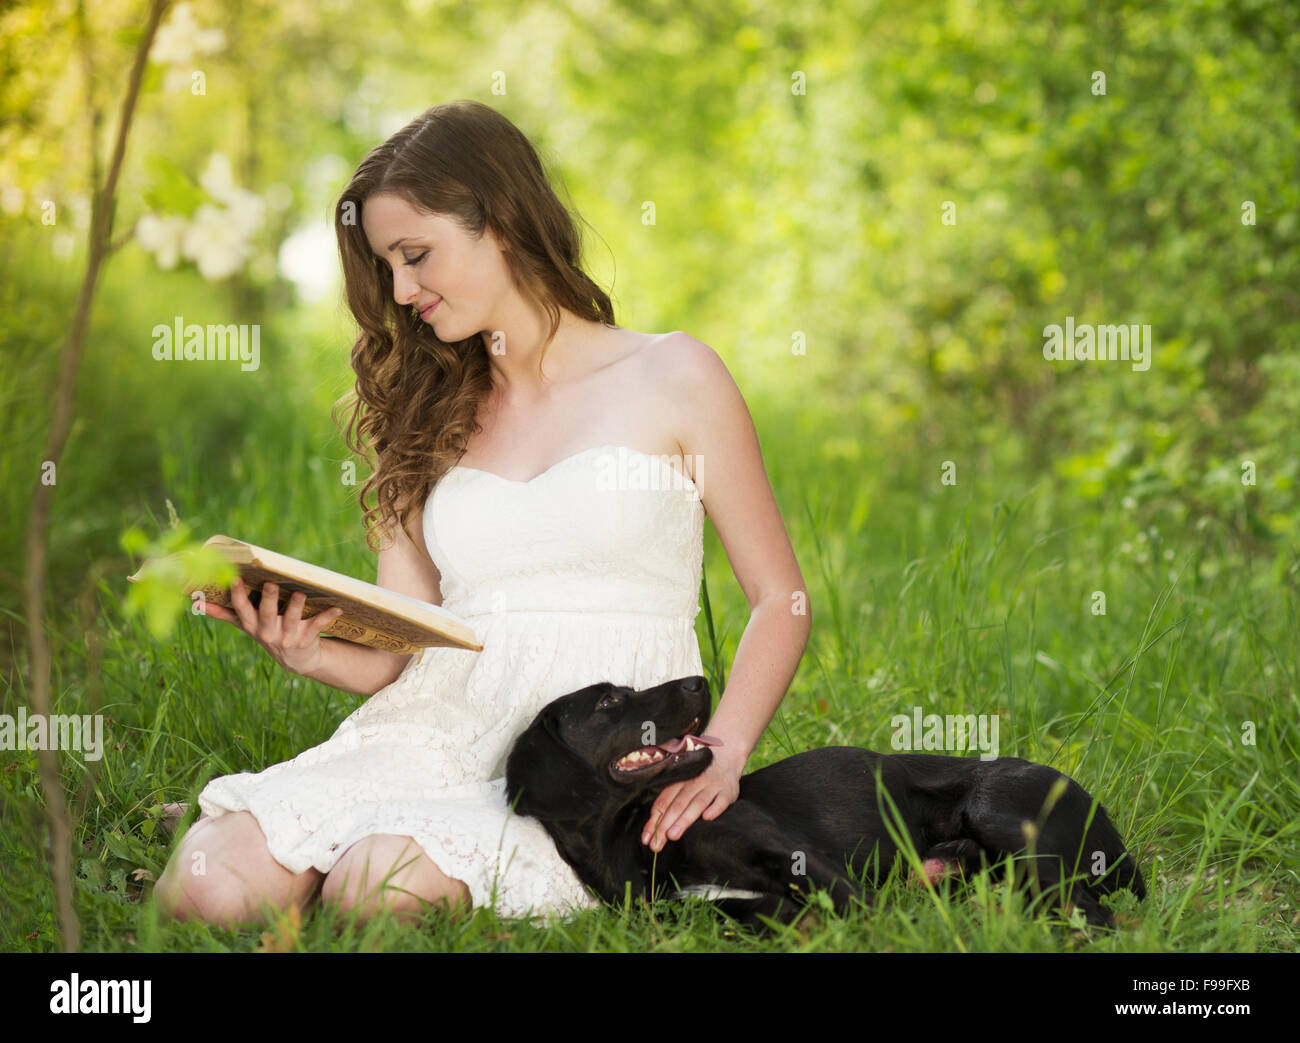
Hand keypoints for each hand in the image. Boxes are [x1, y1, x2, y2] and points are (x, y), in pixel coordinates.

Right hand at [199, 578, 343, 675]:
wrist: (296, 660)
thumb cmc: (267, 633)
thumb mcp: (246, 625)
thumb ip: (223, 613)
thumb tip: (194, 603)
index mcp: (252, 626)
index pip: (241, 610)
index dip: (238, 596)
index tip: (234, 579)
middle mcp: (267, 633)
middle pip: (267, 614)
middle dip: (270, 600)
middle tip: (272, 584)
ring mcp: (287, 637)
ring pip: (292, 620)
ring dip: (297, 607)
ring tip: (301, 593)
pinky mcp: (306, 639)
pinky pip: (317, 626)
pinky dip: (328, 616)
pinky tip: (337, 607)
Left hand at [642, 743, 745, 851]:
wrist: (726, 755)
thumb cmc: (699, 775)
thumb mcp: (683, 781)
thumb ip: (670, 799)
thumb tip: (652, 826)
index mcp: (679, 781)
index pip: (663, 802)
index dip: (654, 821)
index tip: (646, 839)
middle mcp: (694, 782)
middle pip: (677, 805)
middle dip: (665, 825)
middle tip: (656, 844)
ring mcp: (712, 786)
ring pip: (696, 803)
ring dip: (684, 819)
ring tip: (673, 835)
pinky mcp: (728, 791)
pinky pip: (721, 800)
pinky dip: (715, 808)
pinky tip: (707, 818)